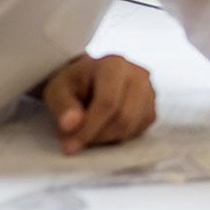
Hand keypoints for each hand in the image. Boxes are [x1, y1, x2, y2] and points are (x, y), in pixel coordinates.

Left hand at [41, 53, 156, 154]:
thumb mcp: (57, 91)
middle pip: (124, 117)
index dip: (89, 128)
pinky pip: (140, 129)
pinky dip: (121, 136)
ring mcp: (149, 90)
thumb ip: (63, 107)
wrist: (88, 79)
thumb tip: (71, 125)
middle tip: (77, 139)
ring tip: (91, 130)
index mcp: (114, 64)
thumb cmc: (73, 84)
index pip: (108, 102)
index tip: (70, 146)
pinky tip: (106, 127)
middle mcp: (138, 74)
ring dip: (109, 138)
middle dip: (99, 135)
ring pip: (133, 126)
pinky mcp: (152, 105)